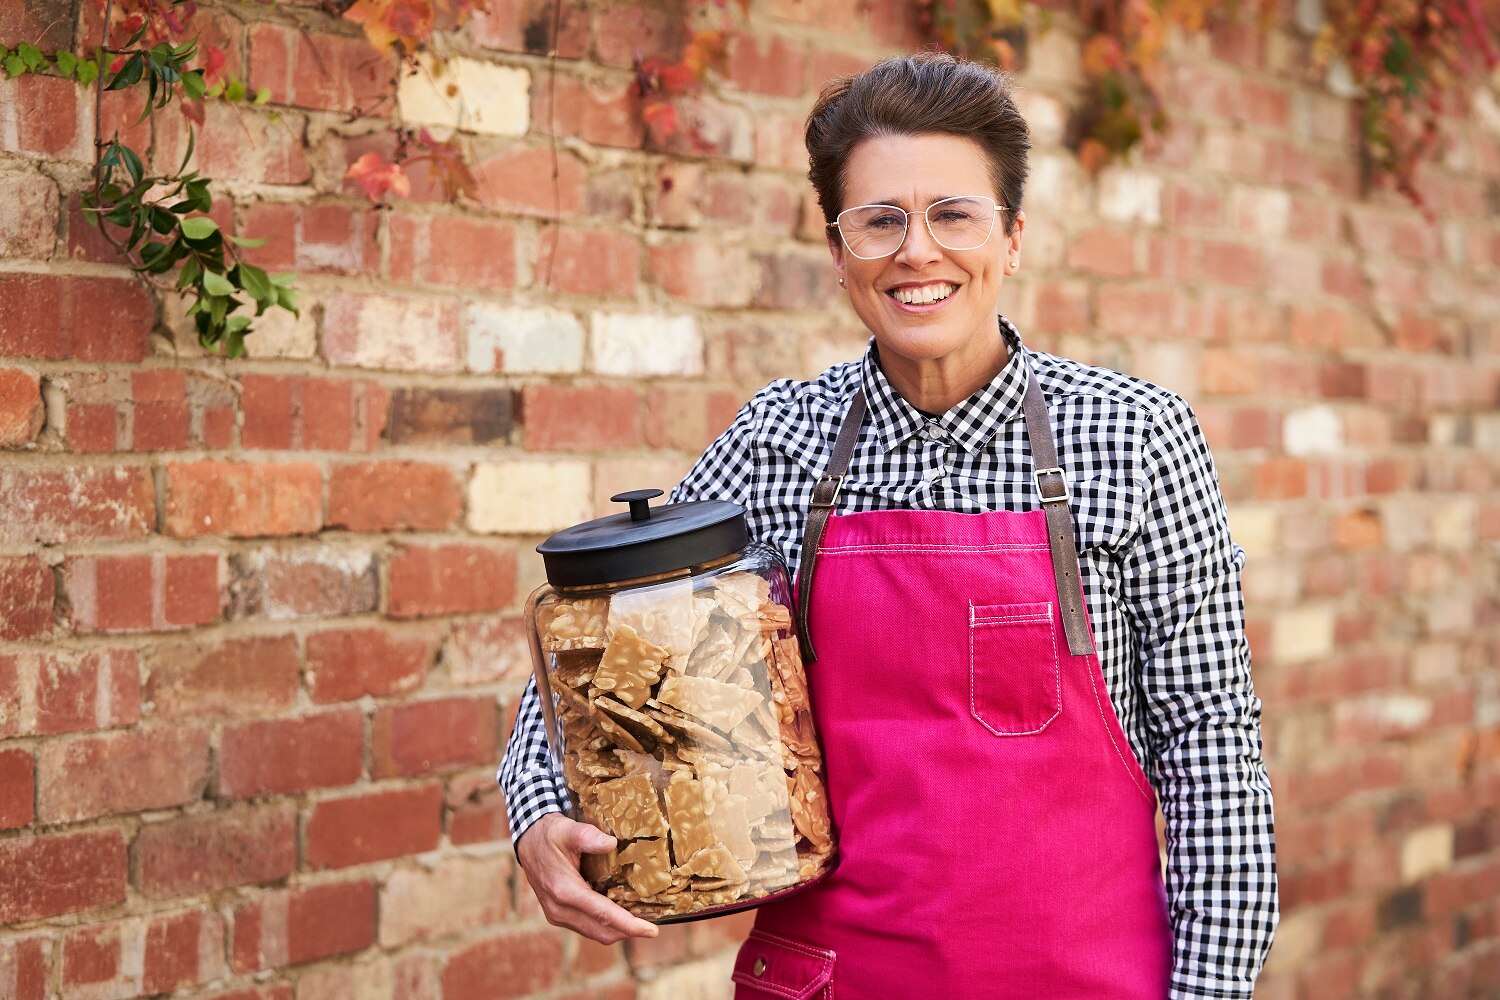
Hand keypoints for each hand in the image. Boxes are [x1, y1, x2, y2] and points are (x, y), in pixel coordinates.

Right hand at [515, 813, 659, 944]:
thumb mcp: (568, 829)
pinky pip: (586, 927)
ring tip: (639, 921)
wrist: (527, 843)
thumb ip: (588, 836)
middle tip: (652, 928)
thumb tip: (612, 843)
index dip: (629, 924)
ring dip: (617, 930)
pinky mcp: (558, 915)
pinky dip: (605, 925)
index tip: (652, 931)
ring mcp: (557, 915)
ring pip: (595, 932)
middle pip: (602, 930)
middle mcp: (560, 909)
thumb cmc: (549, 835)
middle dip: (628, 931)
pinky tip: (618, 914)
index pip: (603, 913)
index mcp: (564, 890)